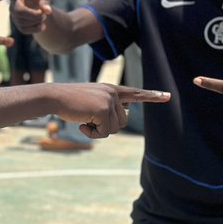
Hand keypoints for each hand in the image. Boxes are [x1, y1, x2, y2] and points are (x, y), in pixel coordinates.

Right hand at [0, 0, 51, 33]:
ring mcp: (14, 14)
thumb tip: (47, 11)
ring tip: (45, 16)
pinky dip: (36, 29)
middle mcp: (13, 2)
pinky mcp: (18, 24)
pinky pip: (24, 30)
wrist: (38, 3)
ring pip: (22, 22)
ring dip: (37, 21)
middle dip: (33, 15)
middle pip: (19, 11)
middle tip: (44, 14)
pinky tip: (43, 26)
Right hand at [51, 84, 170, 138]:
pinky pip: (104, 132)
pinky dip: (93, 134)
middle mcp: (113, 93)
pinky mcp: (103, 110)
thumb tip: (119, 120)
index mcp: (111, 90)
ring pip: (114, 128)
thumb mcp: (91, 102)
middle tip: (89, 120)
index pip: (135, 93)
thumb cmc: (69, 102)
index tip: (168, 96)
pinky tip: (82, 124)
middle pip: (122, 121)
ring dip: (98, 130)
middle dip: (106, 126)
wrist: (54, 97)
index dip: (152, 96)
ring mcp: (109, 101)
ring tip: (84, 120)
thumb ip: (106, 108)